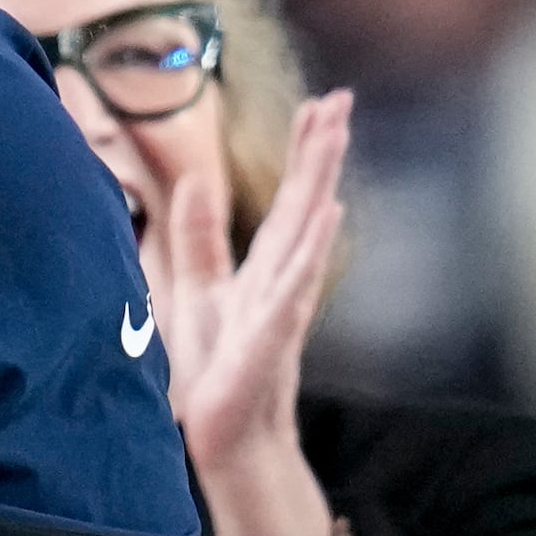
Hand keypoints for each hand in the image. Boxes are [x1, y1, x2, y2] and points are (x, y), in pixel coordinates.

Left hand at [157, 90, 351, 535]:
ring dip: (320, 180)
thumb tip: (195, 180)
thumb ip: (197, 238)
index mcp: (262, 266)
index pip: (287, 199)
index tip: (321, 104)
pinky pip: (294, 284)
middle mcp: (281, 278)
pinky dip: (311, 248)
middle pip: (304, 202)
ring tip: (336, 134)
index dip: (303, 153)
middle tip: (342, 98)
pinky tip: (328, 214)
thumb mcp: (193, 290)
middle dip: (322, 150)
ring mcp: (280, 305)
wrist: (226, 438)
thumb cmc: (215, 369)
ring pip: (304, 231)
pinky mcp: (270, 336)